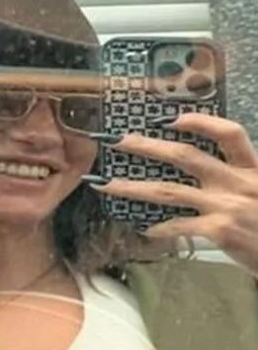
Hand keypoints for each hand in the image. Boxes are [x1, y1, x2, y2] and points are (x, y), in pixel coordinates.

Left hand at [92, 114, 257, 274]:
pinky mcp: (219, 231)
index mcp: (253, 170)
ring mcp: (227, 206)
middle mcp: (238, 182)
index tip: (171, 119)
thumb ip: (238, 183)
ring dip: (132, 187)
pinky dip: (159, 228)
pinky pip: (178, 225)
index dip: (200, 121)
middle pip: (186, 155)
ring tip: (107, 186)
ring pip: (169, 190)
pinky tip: (147, 230)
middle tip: (119, 141)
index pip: (230, 133)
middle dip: (148, 146)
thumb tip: (201, 180)